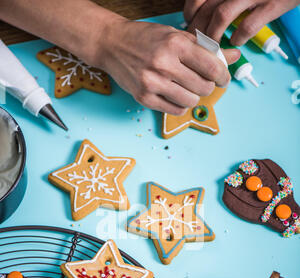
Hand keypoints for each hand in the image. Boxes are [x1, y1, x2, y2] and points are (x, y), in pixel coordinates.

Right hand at [90, 19, 239, 114]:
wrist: (112, 44)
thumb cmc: (145, 39)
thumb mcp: (175, 35)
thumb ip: (205, 47)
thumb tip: (233, 56)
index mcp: (175, 44)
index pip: (213, 68)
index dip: (224, 76)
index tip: (223, 78)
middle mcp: (164, 64)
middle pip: (204, 87)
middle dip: (208, 86)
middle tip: (202, 81)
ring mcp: (152, 83)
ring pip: (191, 101)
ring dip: (194, 96)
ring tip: (187, 88)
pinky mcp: (144, 98)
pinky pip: (175, 110)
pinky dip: (180, 105)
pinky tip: (176, 94)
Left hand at [185, 0, 299, 44]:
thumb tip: (202, 14)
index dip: (191, 13)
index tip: (190, 25)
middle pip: (207, 10)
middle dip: (199, 31)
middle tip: (199, 45)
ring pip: (222, 16)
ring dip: (214, 36)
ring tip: (215, 48)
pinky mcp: (273, 4)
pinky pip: (248, 25)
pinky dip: (239, 37)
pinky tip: (237, 42)